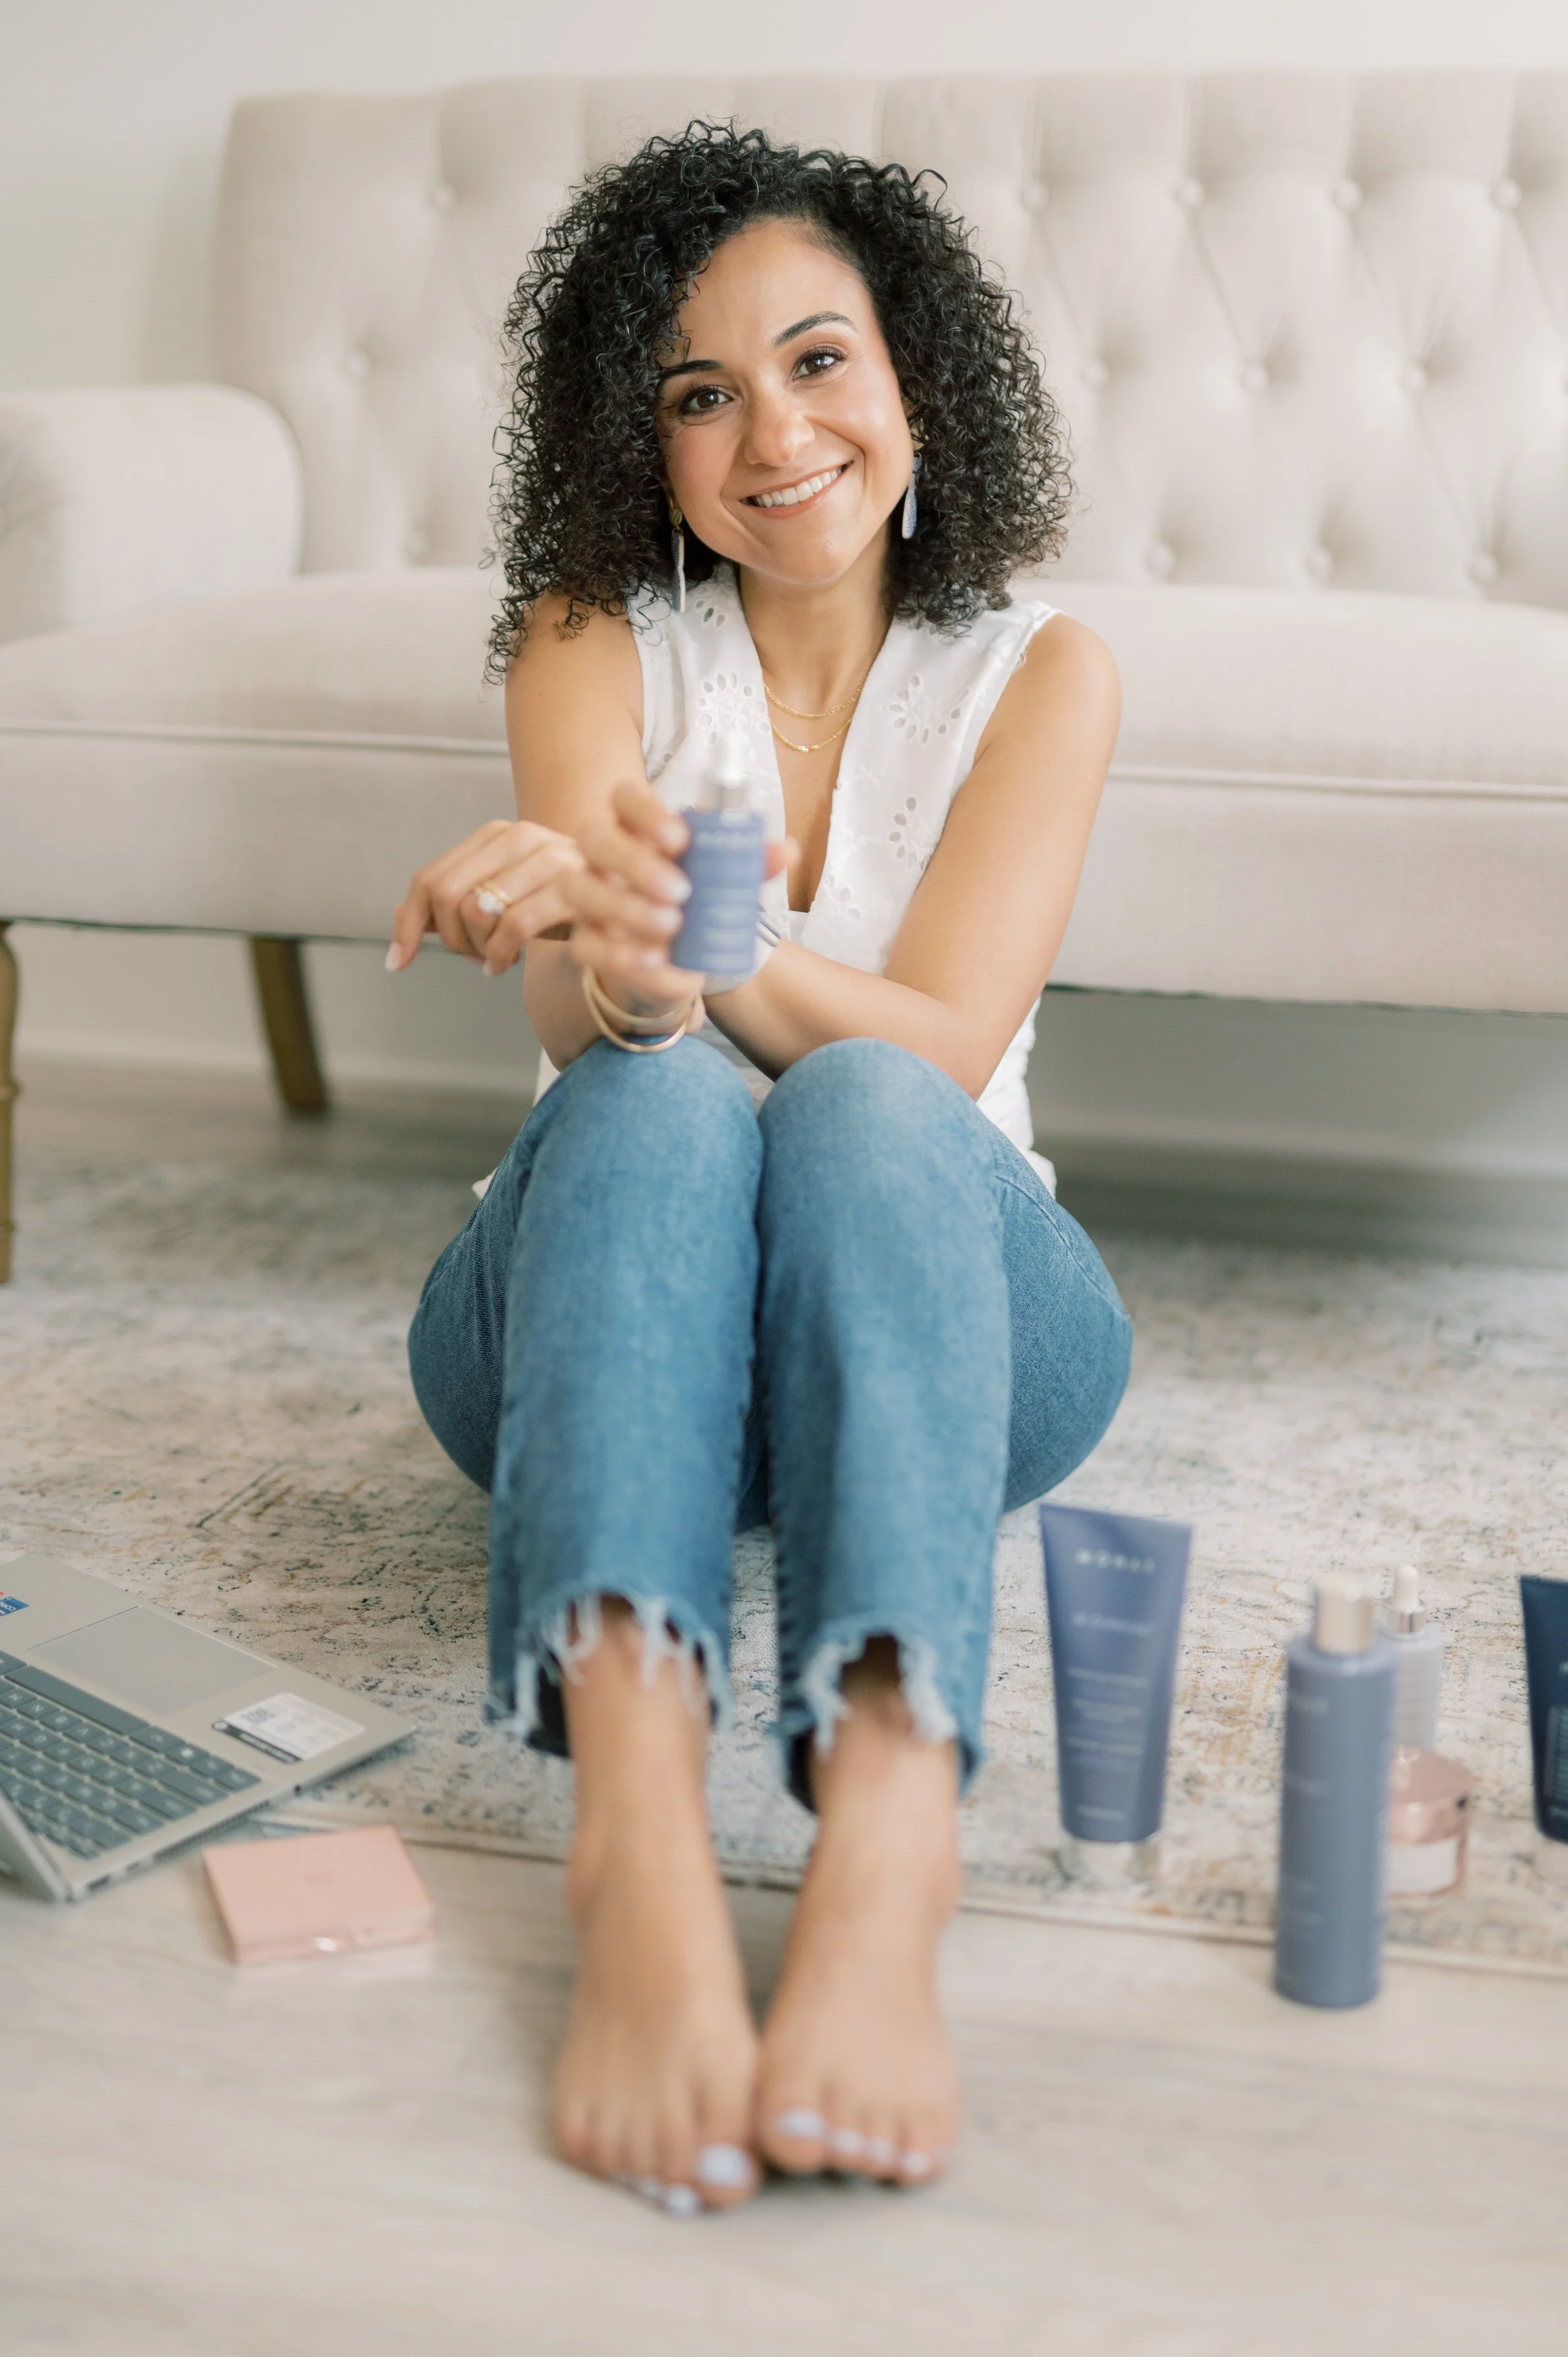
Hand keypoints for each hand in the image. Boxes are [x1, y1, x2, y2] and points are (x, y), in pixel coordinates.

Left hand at [386, 819, 584, 975]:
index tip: (398, 962)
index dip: (407, 924)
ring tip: (495, 958)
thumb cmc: (560, 908)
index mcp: (498, 835)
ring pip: (477, 910)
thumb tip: (400, 924)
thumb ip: (457, 905)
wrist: (629, 908)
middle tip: (471, 957)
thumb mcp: (504, 901)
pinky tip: (507, 965)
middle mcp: (522, 837)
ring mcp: (550, 859)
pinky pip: (514, 927)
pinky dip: (500, 955)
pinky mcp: (573, 888)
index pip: (429, 879)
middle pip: (446, 894)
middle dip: (450, 939)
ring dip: (478, 949)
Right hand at [564, 781, 791, 1010]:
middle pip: (594, 838)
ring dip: (626, 908)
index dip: (645, 811)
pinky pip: (586, 945)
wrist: (678, 961)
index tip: (680, 838)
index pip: (624, 798)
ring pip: (581, 890)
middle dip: (634, 862)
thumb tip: (787, 850)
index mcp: (637, 829)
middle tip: (680, 890)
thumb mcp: (724, 882)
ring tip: (673, 926)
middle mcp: (603, 857)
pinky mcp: (586, 942)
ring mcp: (588, 898)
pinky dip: (621, 955)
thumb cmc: (697, 905)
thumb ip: (749, 864)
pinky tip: (655, 960)